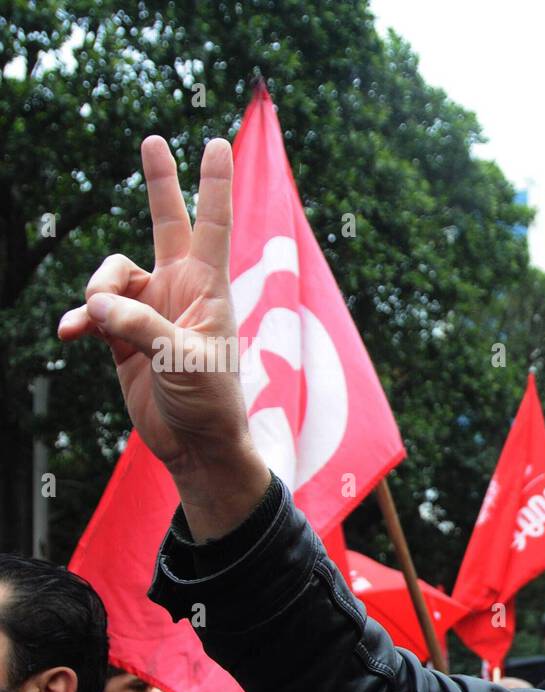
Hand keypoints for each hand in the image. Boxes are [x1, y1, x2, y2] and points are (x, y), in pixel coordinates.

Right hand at [58, 136, 267, 539]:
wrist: (194, 444)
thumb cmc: (209, 401)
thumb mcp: (182, 361)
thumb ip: (139, 326)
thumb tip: (94, 304)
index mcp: (208, 288)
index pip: (212, 225)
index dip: (213, 183)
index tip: (218, 142)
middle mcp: (180, 290)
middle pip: (167, 224)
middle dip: (161, 184)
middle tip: (155, 139)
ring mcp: (150, 310)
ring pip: (110, 274)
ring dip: (97, 291)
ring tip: (98, 323)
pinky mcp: (124, 336)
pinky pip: (92, 312)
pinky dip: (80, 319)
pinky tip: (72, 334)